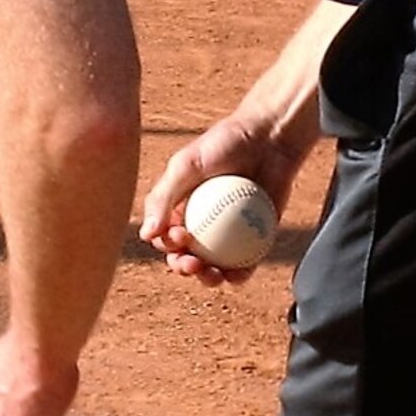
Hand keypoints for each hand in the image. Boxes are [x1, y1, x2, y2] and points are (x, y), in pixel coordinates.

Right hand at [139, 118, 303, 285]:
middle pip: (185, 256)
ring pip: (213, 265)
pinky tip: (236, 277)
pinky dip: (239, 274)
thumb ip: (163, 198)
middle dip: (183, 268)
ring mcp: (229, 233)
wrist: (270, 137)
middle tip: (193, 264)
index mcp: (178, 207)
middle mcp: (201, 223)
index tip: (179, 236)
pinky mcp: (256, 238)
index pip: (164, 236)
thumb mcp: (186, 165)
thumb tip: (145, 235)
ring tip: (213, 275)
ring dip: (208, 278)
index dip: (166, 244)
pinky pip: (244, 263)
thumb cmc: (224, 144)